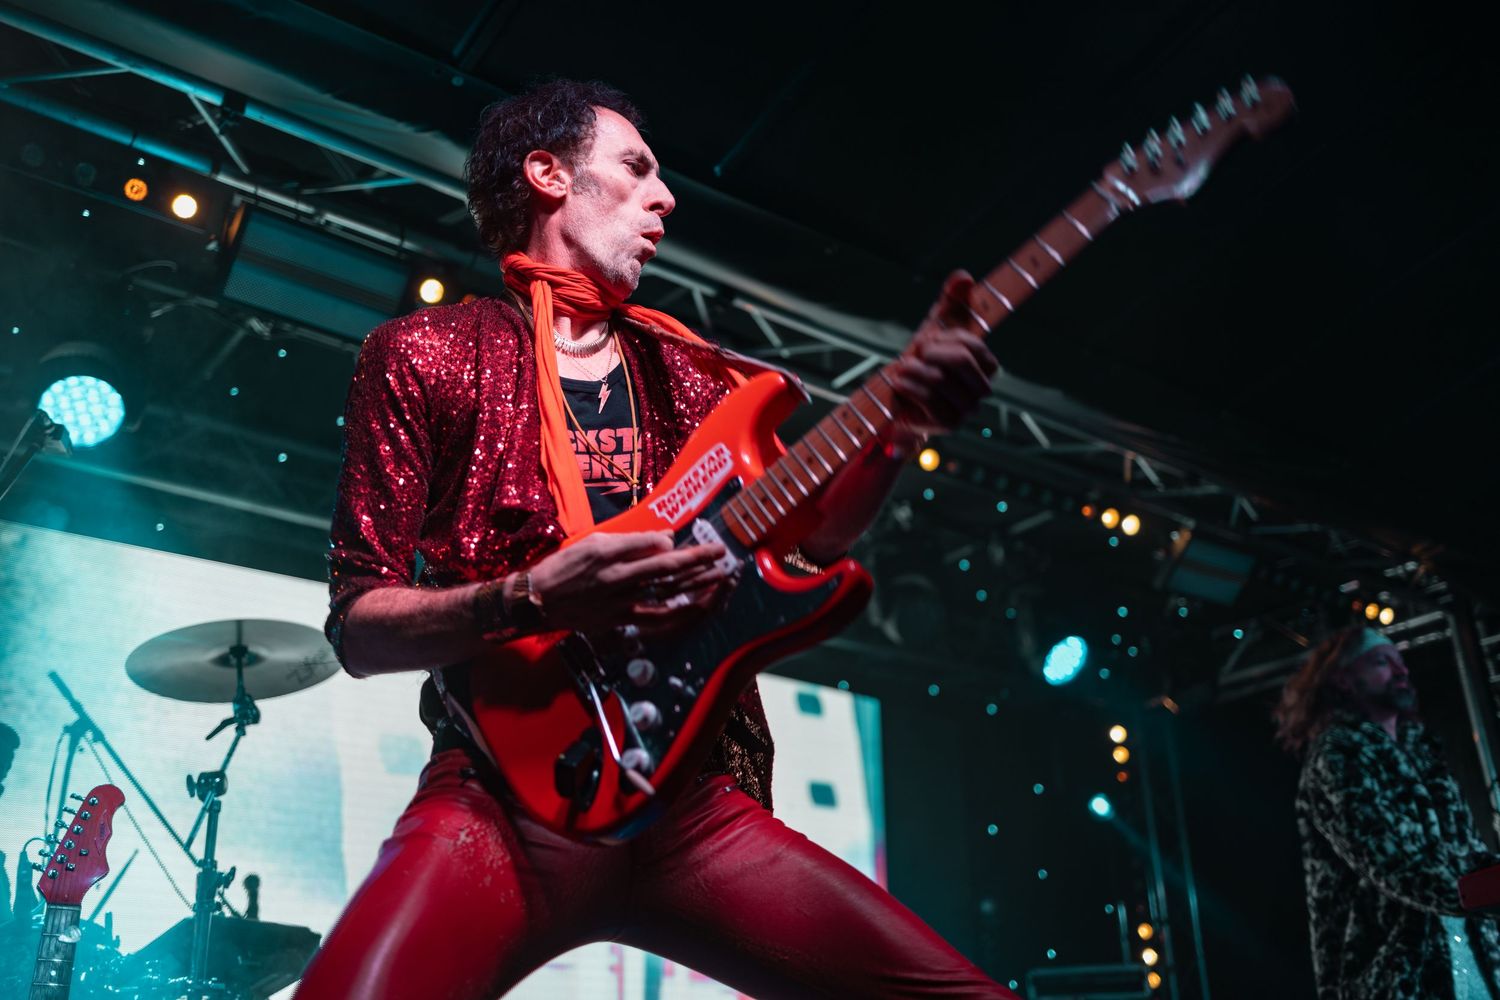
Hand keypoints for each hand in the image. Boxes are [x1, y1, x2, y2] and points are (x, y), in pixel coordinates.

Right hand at [525, 530, 735, 635]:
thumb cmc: (565, 567)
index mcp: (609, 553)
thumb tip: (665, 539)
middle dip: (697, 559)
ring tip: (718, 575)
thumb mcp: (593, 542)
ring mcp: (620, 601)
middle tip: (722, 552)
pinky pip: (655, 617)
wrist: (539, 600)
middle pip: (666, 567)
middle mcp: (617, 576)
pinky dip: (678, 613)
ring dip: (695, 583)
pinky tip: (696, 608)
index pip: (652, 545)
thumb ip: (630, 541)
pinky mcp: (619, 619)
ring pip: (665, 591)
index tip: (690, 542)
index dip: (676, 544)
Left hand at [888, 270, 999, 434]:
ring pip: (941, 379)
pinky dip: (910, 386)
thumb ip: (952, 301)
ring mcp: (968, 409)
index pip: (973, 344)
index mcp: (985, 365)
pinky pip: (929, 399)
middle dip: (931, 352)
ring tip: (903, 367)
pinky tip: (899, 381)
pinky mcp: (948, 423)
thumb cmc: (923, 361)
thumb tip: (964, 276)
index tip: (927, 339)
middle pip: (961, 360)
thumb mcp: (936, 327)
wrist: (903, 398)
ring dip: (915, 369)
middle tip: (915, 352)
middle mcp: (982, 388)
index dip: (946, 338)